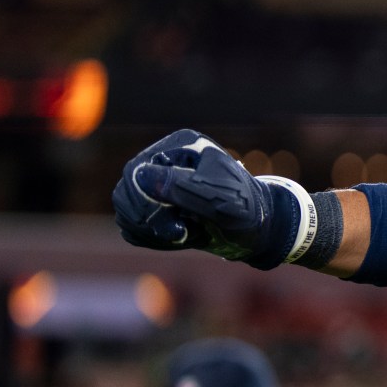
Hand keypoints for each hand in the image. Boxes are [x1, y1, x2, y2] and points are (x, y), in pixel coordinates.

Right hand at [113, 129, 302, 266]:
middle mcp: (166, 161)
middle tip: (180, 233)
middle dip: (148, 219)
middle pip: (125, 191)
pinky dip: (152, 238)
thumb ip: (183, 188)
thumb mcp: (222, 200)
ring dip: (152, 231)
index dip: (145, 201)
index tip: (174, 225)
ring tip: (187, 234)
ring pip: (127, 211)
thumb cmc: (248, 210)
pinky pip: (134, 226)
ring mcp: (159, 184)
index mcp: (182, 147)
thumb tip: (141, 175)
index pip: (137, 171)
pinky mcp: (158, 206)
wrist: (261, 229)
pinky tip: (181, 239)